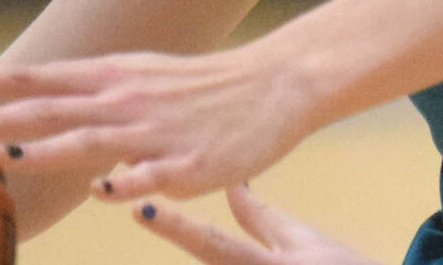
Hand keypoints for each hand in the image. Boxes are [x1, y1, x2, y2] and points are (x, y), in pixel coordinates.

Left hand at [0, 39, 316, 200]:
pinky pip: (152, 176)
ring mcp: (155, 132)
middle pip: (48, 109)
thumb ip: (87, 100)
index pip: (32, 77)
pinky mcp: (190, 163)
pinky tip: (104, 192)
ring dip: (47, 148)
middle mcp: (124, 100)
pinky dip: (126, 183)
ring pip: (92, 140)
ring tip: (4, 155)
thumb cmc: (202, 88)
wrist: (276, 84)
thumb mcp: (139, 79)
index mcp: (110, 78)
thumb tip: (34, 120)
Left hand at [136, 186, 377, 264]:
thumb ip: (259, 218)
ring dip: (214, 262)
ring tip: (175, 228)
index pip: (213, 244)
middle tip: (152, 219)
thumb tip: (230, 184)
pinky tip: (236, 260)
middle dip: (185, 242)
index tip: (140, 209)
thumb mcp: (302, 240)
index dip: (176, 227)